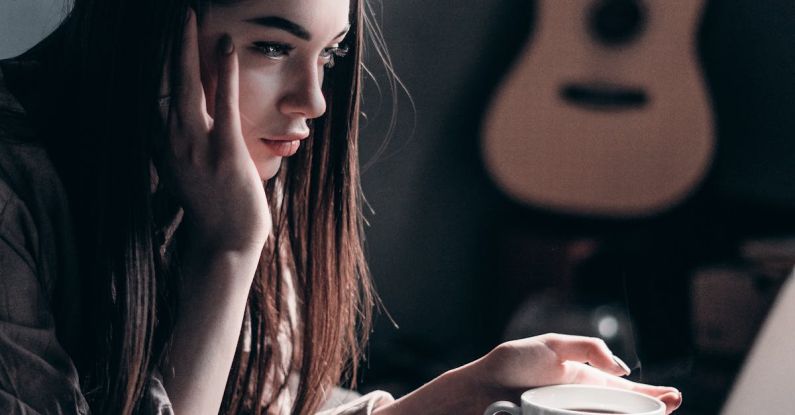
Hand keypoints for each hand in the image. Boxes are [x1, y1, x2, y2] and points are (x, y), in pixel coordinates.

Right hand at [159, 9, 270, 255]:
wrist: (226, 244)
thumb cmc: (213, 209)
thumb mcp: (188, 174)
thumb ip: (182, 146)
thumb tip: (186, 125)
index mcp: (163, 146)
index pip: (153, 93)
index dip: (153, 62)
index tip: (157, 36)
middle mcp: (172, 142)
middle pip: (162, 81)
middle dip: (167, 43)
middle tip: (174, 12)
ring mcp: (196, 146)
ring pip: (186, 85)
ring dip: (187, 47)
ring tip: (188, 15)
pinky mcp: (224, 151)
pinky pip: (221, 103)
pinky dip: (224, 72)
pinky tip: (225, 45)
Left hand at [473, 334, 682, 413]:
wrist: (480, 388)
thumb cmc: (513, 363)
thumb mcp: (552, 346)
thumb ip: (588, 350)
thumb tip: (622, 369)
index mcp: (584, 377)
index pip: (625, 387)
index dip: (650, 393)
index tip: (672, 398)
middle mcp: (582, 401)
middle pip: (624, 410)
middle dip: (650, 410)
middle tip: (669, 406)